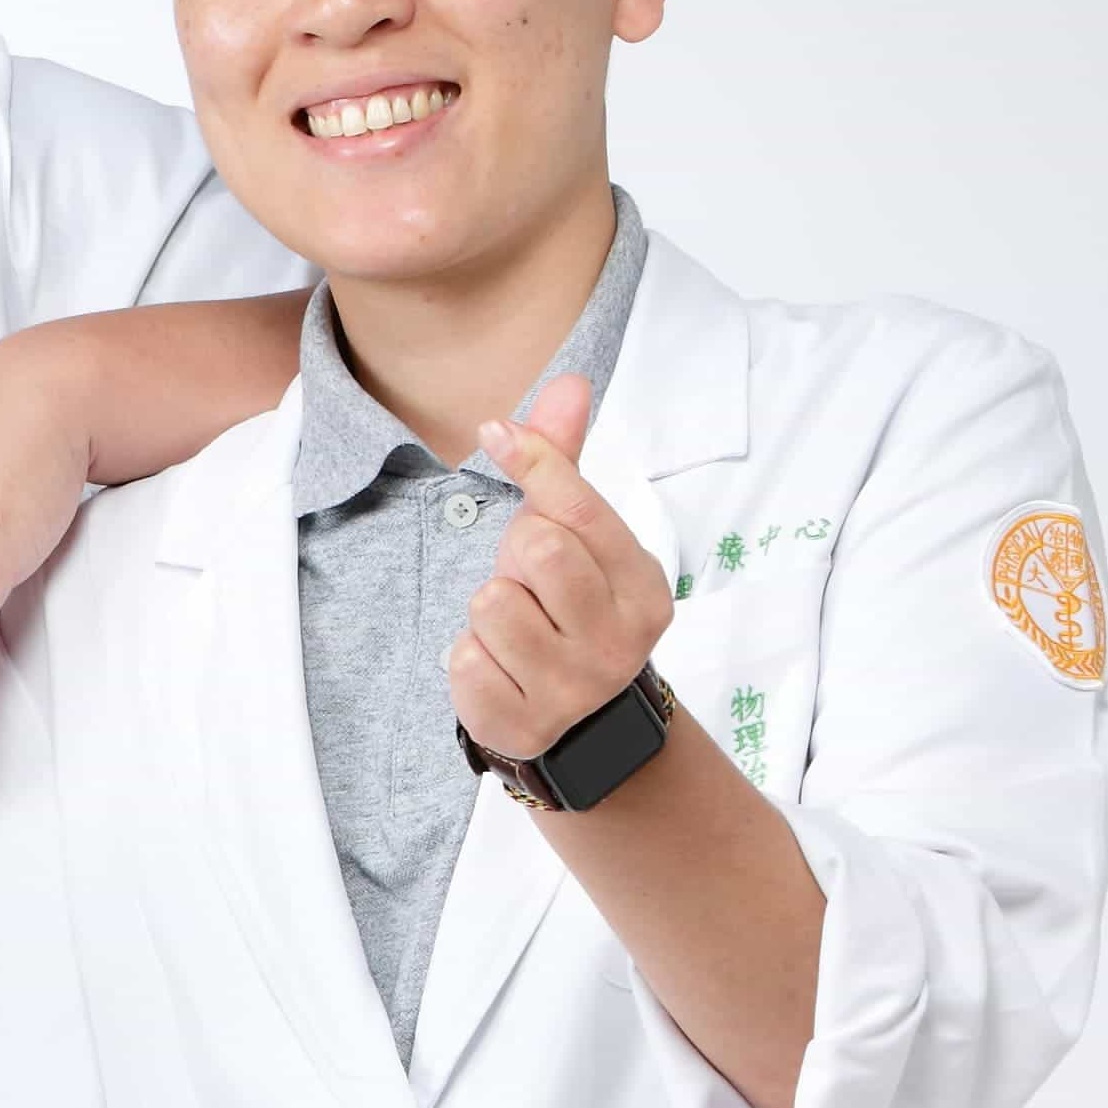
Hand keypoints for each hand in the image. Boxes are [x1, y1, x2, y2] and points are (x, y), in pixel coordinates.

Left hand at [449, 374, 672, 760]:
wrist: (578, 725)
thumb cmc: (570, 609)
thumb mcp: (579, 540)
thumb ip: (566, 467)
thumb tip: (568, 381)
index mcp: (643, 588)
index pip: (580, 510)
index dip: (534, 463)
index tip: (494, 431)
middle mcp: (619, 640)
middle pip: (536, 549)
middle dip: (514, 554)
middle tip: (529, 580)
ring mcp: (573, 688)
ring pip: (491, 603)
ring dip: (487, 611)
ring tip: (517, 629)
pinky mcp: (523, 723)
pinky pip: (464, 658)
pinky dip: (470, 658)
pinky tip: (502, 669)